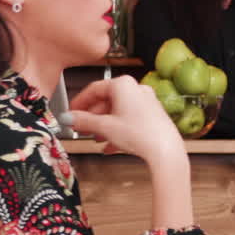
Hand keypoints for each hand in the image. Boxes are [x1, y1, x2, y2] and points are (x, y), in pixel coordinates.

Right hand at [66, 76, 184, 163]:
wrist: (165, 150)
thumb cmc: (139, 134)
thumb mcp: (104, 127)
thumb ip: (83, 121)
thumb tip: (69, 118)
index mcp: (123, 85)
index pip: (94, 89)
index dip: (79, 102)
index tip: (71, 112)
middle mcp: (137, 89)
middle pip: (106, 101)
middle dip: (92, 117)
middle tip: (81, 127)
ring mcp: (147, 102)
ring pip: (118, 112)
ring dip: (104, 126)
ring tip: (95, 138)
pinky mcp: (153, 116)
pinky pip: (129, 121)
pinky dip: (117, 131)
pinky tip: (110, 146)